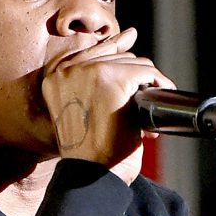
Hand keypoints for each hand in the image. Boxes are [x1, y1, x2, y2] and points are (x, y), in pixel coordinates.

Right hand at [41, 27, 173, 184]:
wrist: (89, 178)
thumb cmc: (87, 154)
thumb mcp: (82, 112)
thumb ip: (93, 83)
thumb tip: (129, 37)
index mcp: (53, 78)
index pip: (89, 51)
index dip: (113, 48)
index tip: (130, 38)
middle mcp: (66, 71)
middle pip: (114, 56)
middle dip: (133, 77)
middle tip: (143, 99)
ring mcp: (88, 74)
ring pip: (132, 63)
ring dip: (147, 82)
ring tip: (151, 105)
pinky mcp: (112, 81)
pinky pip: (144, 72)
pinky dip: (158, 83)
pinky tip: (161, 95)